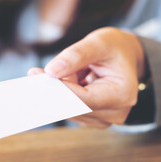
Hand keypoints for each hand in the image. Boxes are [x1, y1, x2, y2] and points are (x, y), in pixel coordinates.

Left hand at [28, 27, 145, 127]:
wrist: (125, 56)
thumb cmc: (115, 47)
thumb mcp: (99, 42)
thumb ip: (76, 55)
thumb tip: (51, 71)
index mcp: (123, 94)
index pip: (83, 99)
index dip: (58, 88)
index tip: (35, 76)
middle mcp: (116, 113)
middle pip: (73, 107)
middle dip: (54, 89)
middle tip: (34, 73)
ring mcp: (104, 119)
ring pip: (67, 109)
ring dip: (60, 90)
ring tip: (73, 70)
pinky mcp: (93, 119)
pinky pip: (69, 110)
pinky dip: (63, 94)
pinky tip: (71, 78)